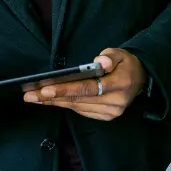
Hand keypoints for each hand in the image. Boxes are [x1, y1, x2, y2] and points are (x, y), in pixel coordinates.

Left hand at [23, 48, 145, 119]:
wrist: (140, 79)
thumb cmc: (126, 63)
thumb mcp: (120, 53)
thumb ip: (110, 56)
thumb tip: (100, 62)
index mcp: (119, 84)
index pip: (87, 88)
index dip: (65, 89)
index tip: (45, 89)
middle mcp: (115, 102)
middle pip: (78, 100)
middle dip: (51, 97)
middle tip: (29, 95)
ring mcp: (111, 112)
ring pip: (77, 107)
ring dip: (54, 102)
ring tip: (34, 97)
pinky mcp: (107, 116)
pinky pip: (82, 111)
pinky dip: (65, 105)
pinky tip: (51, 101)